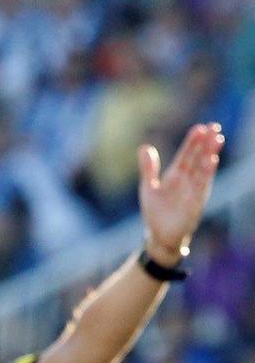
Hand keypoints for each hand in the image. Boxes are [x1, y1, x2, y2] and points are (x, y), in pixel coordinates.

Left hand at [139, 123, 224, 262]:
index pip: (186, 154)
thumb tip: (144, 147)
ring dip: (210, 154)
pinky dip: (207, 174)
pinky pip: (202, 186)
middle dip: (205, 143)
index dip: (192, 142)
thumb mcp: (149, 188)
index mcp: (175, 175)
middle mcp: (187, 179)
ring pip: (203, 168)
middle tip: (213, 126)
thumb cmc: (156, 211)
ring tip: (217, 138)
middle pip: (198, 157)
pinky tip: (212, 161)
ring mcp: (193, 190)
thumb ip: (148, 169)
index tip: (199, 127)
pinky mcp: (196, 201)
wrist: (160, 235)